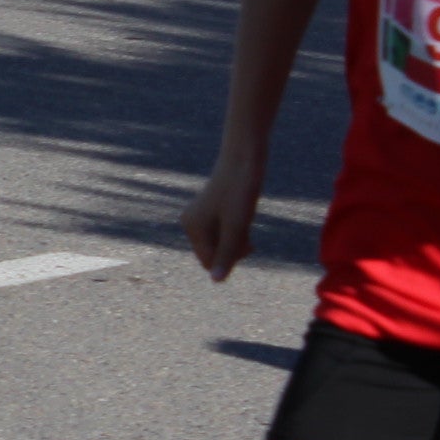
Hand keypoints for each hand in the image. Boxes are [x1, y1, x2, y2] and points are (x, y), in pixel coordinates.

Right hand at [182, 159, 261, 280]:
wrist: (245, 158)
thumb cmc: (240, 191)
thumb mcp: (236, 227)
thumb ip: (227, 255)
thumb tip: (216, 281)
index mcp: (192, 227)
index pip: (209, 262)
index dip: (230, 259)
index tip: (246, 242)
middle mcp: (191, 223)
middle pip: (214, 254)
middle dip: (233, 250)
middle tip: (248, 234)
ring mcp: (200, 217)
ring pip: (220, 245)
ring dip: (237, 241)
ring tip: (247, 224)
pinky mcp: (211, 212)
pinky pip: (222, 233)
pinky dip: (236, 232)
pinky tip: (244, 219)